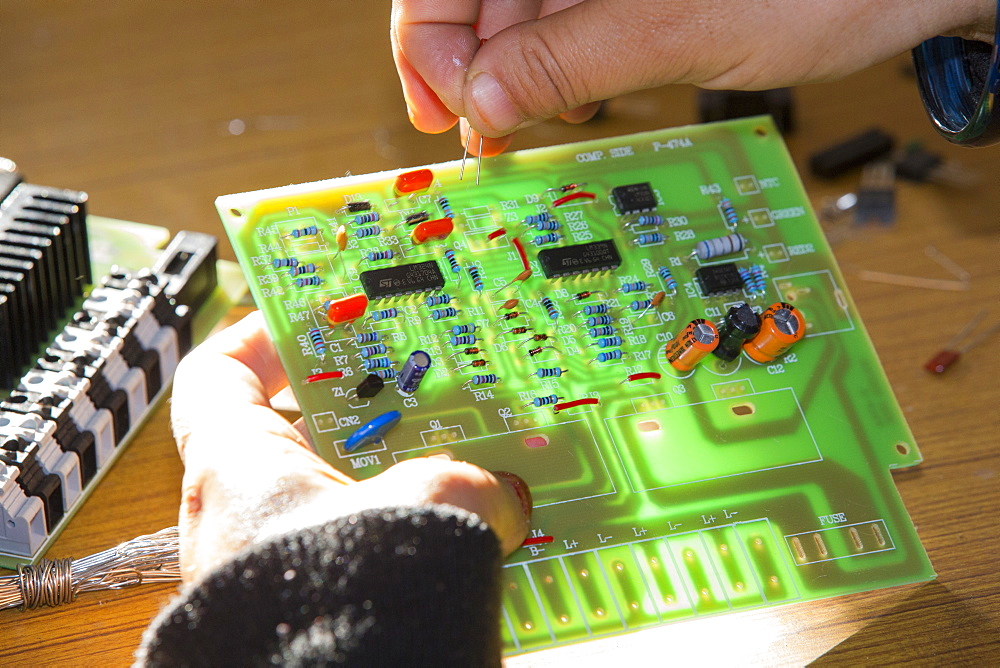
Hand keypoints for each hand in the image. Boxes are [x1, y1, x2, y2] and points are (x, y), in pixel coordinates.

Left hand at [170, 311, 531, 583]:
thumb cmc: (339, 606)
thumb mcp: (427, 506)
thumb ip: (471, 483)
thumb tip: (506, 495)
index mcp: (239, 468)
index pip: (220, 374)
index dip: (262, 335)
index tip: (313, 319)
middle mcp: (242, 516)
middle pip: (291, 431)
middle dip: (355, 410)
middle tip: (410, 388)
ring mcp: (275, 564)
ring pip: (332, 494)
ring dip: (388, 476)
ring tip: (453, 457)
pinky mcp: (311, 601)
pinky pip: (356, 547)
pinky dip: (401, 533)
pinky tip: (461, 529)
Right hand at [391, 0, 995, 152]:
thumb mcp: (679, 27)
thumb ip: (568, 58)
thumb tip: (480, 103)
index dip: (430, 41)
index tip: (444, 110)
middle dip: (475, 68)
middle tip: (488, 137)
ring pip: (519, 18)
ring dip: (517, 78)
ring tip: (541, 121)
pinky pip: (565, 26)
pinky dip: (560, 69)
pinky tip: (577, 96)